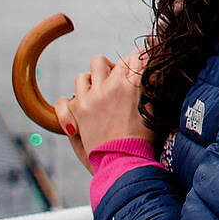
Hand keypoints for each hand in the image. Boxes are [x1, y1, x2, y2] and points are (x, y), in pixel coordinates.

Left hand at [56, 51, 154, 174]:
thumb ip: (150, 88)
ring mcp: (91, 97)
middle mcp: (111, 86)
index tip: (135, 67)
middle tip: (115, 86)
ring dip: (89, 85)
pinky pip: (64, 100)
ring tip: (96, 98)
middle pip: (105, 63)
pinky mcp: (77, 112)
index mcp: (134, 84)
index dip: (135, 60)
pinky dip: (66, 106)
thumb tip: (150, 72)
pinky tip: (75, 111)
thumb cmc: (143, 141)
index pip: (134, 57)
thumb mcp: (154, 110)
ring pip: (84, 76)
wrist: (125, 162)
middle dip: (110, 71)